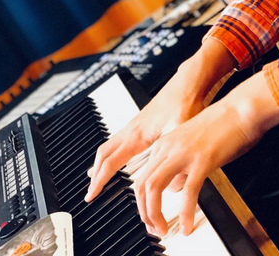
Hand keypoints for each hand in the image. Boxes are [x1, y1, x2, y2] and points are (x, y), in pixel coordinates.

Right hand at [85, 61, 205, 203]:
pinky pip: (118, 141)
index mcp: (137, 135)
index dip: (100, 180)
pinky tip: (118, 158)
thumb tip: (173, 185)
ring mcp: (134, 126)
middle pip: (103, 153)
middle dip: (95, 173)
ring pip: (109, 146)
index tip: (92, 194)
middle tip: (91, 191)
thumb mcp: (180, 134)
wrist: (187, 85)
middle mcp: (131, 130)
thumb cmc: (184, 103)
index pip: (110, 161)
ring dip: (101, 163)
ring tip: (97, 177)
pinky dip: (111, 154)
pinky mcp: (141, 125)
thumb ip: (174, 159)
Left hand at [133, 71, 278, 237]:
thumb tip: (175, 189)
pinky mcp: (201, 160)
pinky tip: (187, 226)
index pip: (143, 176)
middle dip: (144, 212)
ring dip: (155, 213)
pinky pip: (187, 192)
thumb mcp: (192, 145)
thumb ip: (179, 165)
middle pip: (142, 184)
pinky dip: (184, 213)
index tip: (151, 217)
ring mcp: (183, 153)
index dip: (143, 201)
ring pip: (154, 187)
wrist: (239, 109)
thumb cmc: (221, 126)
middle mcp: (168, 147)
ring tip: (164, 230)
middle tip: (155, 229)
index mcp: (165, 143)